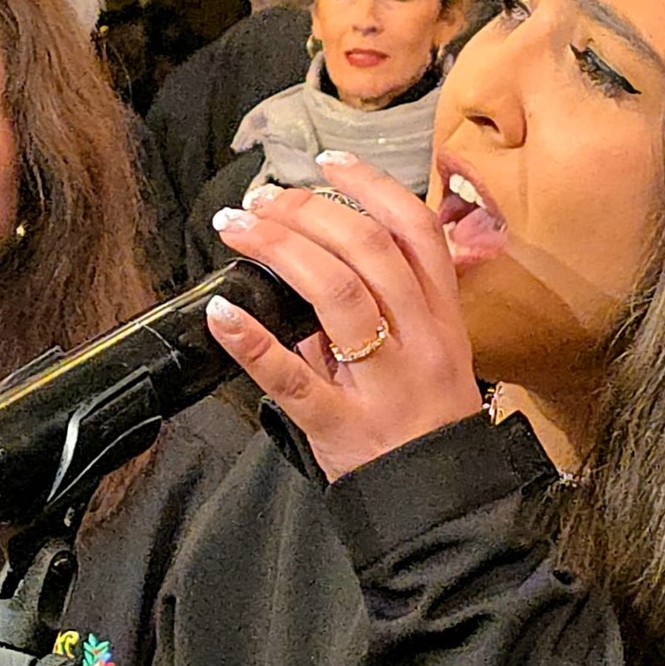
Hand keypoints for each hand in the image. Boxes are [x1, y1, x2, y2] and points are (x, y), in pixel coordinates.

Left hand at [205, 153, 483, 481]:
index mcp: (443, 318)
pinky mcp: (343, 427)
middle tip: (264, 201)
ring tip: (237, 229)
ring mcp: (385, 384)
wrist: (441, 504)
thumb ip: (383, 306)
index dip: (373, 185)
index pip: (418, 231)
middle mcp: (421, 342)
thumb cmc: (426, 423)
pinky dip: (253, 342)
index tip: (328, 161)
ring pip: (339, 298)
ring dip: (281, 251)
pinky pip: (295, 379)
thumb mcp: (427, 354)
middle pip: (371, 251)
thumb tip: (314, 252)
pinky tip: (221, 313)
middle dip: (311, 211)